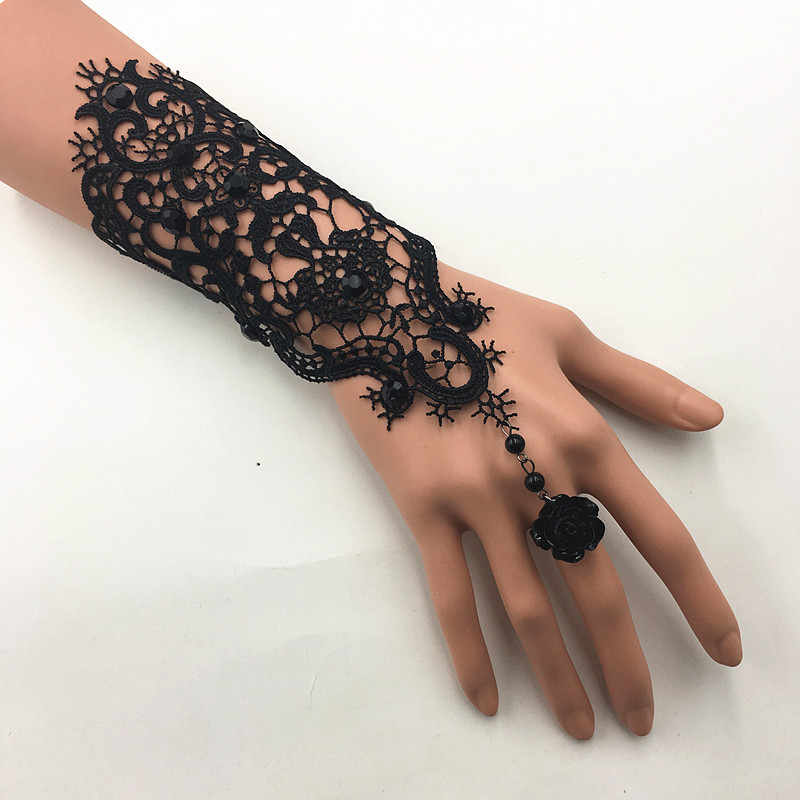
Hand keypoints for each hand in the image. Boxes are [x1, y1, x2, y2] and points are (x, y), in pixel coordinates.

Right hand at [327, 259, 741, 739]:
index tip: (723, 650)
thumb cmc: (478, 315)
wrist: (383, 308)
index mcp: (584, 436)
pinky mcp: (422, 509)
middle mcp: (538, 478)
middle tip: (642, 718)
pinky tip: (485, 699)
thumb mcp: (567, 334)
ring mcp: (476, 500)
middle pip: (594, 589)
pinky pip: (449, 594)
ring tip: (580, 727)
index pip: (659, 535)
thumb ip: (639, 382)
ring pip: (525, 606)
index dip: (698, 599)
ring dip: (557, 675)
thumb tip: (711, 416)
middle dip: (625, 663)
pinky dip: (468, 652)